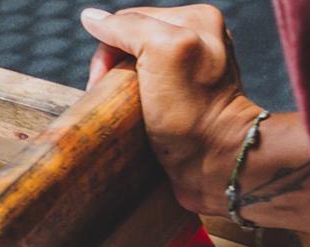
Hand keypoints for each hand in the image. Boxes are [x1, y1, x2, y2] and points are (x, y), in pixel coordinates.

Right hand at [83, 5, 267, 218]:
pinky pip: (148, 89)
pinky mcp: (188, 99)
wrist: (218, 165)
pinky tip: (134, 117)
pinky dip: (133, 101)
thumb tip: (92, 18)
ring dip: (120, 86)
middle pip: (131, 43)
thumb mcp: (160, 53)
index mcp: (195, 19)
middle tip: (110, 98)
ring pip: (136, 67)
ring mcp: (193, 70)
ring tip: (120, 110)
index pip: (128, 21)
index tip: (102, 82)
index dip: (107, 49)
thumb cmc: (192, 114)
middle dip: (113, 68)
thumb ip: (128, 28)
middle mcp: (198, 39)